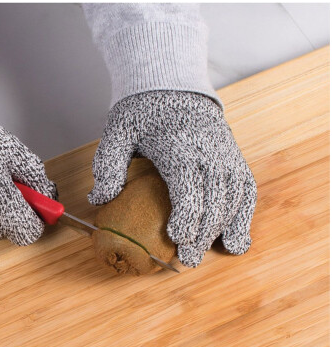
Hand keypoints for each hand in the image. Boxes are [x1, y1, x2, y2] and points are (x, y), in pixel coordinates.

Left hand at [88, 91, 256, 266]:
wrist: (173, 85)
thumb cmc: (143, 112)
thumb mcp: (117, 130)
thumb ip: (109, 164)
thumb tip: (100, 199)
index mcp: (178, 146)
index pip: (188, 186)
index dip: (186, 215)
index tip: (176, 239)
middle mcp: (208, 151)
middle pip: (213, 198)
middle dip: (203, 233)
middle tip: (188, 260)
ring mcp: (225, 154)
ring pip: (234, 196)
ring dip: (225, 227)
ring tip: (211, 252)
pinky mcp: (234, 156)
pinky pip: (247, 189)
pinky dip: (244, 214)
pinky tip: (235, 237)